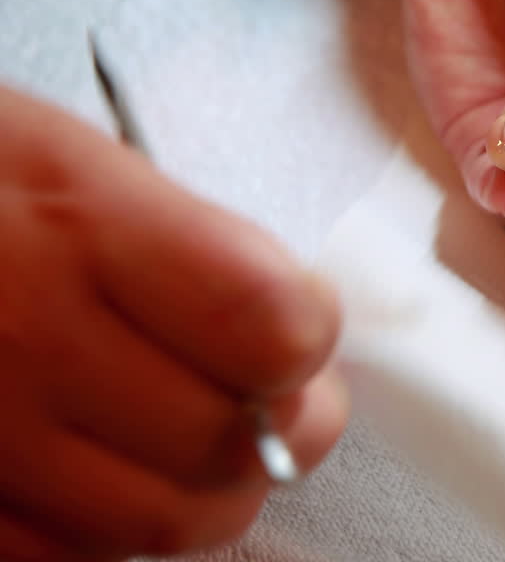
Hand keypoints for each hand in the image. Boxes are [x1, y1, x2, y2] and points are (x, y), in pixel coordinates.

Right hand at [0, 86, 347, 559]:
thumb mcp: (64, 150)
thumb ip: (187, 240)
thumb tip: (292, 321)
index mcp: (79, 225)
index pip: (270, 325)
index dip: (308, 333)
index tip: (301, 320)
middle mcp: (24, 339)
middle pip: (231, 444)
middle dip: (281, 424)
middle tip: (277, 396)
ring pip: (159, 522)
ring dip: (208, 486)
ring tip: (198, 434)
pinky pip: (66, 557)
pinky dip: (108, 526)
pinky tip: (100, 465)